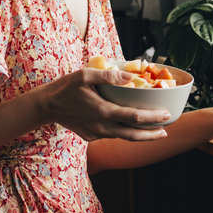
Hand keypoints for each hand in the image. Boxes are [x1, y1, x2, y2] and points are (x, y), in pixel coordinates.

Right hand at [37, 67, 170, 141]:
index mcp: (103, 112)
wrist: (47, 106)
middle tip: (166, 131)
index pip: (134, 117)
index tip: (166, 115)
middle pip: (133, 135)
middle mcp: (102, 126)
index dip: (153, 118)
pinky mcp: (91, 137)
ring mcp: (96, 134)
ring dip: (139, 135)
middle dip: (152, 135)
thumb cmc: (66, 87)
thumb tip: (130, 77)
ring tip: (153, 131)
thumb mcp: (86, 75)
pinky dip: (123, 133)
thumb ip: (110, 76)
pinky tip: (129, 127)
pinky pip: (111, 135)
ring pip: (122, 137)